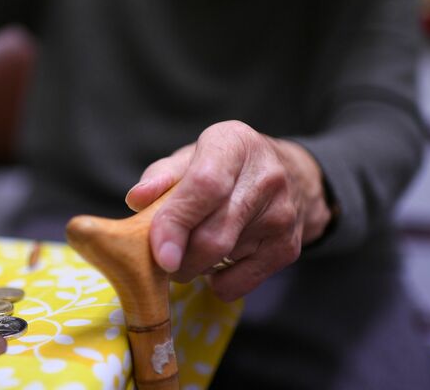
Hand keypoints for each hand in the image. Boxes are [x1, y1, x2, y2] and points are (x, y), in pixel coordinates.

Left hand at [125, 121, 331, 301]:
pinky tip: (219, 260)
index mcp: (235, 145)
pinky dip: (216, 282)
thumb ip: (161, 176)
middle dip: (178, 259)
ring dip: (195, 266)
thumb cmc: (225, 167)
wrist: (293, 177)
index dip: (177, 222)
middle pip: (213, 237)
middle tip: (162, 258)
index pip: (205, 186)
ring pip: (221, 261)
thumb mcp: (192, 157)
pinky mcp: (288, 248)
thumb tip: (137, 199)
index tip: (159, 254)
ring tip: (195, 245)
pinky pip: (237, 284)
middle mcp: (266, 178)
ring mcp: (281, 216)